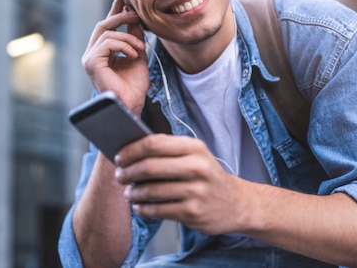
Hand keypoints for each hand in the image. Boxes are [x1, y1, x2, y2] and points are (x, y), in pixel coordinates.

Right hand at [82, 0, 149, 113]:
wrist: (132, 104)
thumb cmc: (134, 85)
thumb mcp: (137, 53)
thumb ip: (134, 35)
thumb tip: (135, 15)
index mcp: (103, 50)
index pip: (107, 24)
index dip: (113, 6)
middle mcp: (93, 52)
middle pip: (103, 24)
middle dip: (120, 14)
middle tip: (137, 15)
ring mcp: (89, 57)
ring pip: (106, 32)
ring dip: (128, 38)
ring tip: (140, 48)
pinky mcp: (91, 62)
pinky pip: (107, 43)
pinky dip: (123, 45)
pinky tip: (133, 55)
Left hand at [114, 134, 246, 234]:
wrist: (237, 203)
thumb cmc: (208, 176)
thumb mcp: (196, 155)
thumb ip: (169, 150)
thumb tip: (132, 149)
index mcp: (194, 148)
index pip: (154, 143)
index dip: (131, 150)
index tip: (119, 156)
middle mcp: (197, 167)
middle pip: (149, 167)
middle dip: (128, 172)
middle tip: (120, 176)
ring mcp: (196, 191)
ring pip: (152, 191)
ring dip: (133, 193)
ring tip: (128, 193)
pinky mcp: (193, 212)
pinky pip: (159, 210)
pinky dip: (143, 209)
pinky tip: (139, 206)